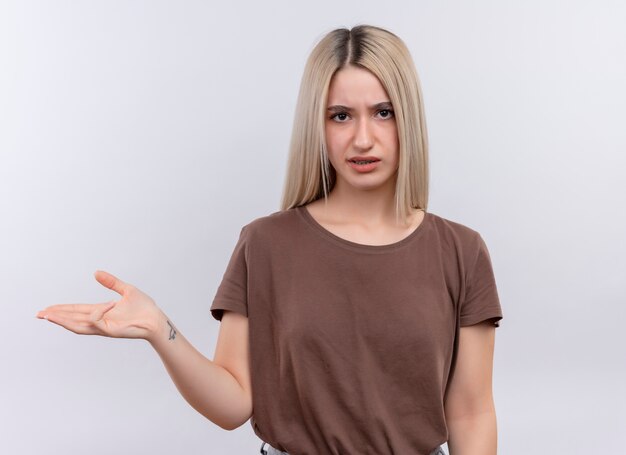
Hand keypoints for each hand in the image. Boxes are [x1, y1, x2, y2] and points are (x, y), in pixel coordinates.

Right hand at [36, 270, 162, 340]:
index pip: (77, 310)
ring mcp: (104, 327)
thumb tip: (96, 272)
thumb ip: (111, 282)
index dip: (62, 310)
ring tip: (48, 315)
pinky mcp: (110, 331)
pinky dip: (95, 315)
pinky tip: (101, 307)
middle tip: (40, 314)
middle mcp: (99, 320)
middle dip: (56, 316)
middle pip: (72, 319)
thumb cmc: (145, 307)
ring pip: (77, 325)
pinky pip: (97, 323)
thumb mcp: (126, 290)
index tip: (47, 309)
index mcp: (101, 311)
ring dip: (63, 320)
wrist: (156, 319)